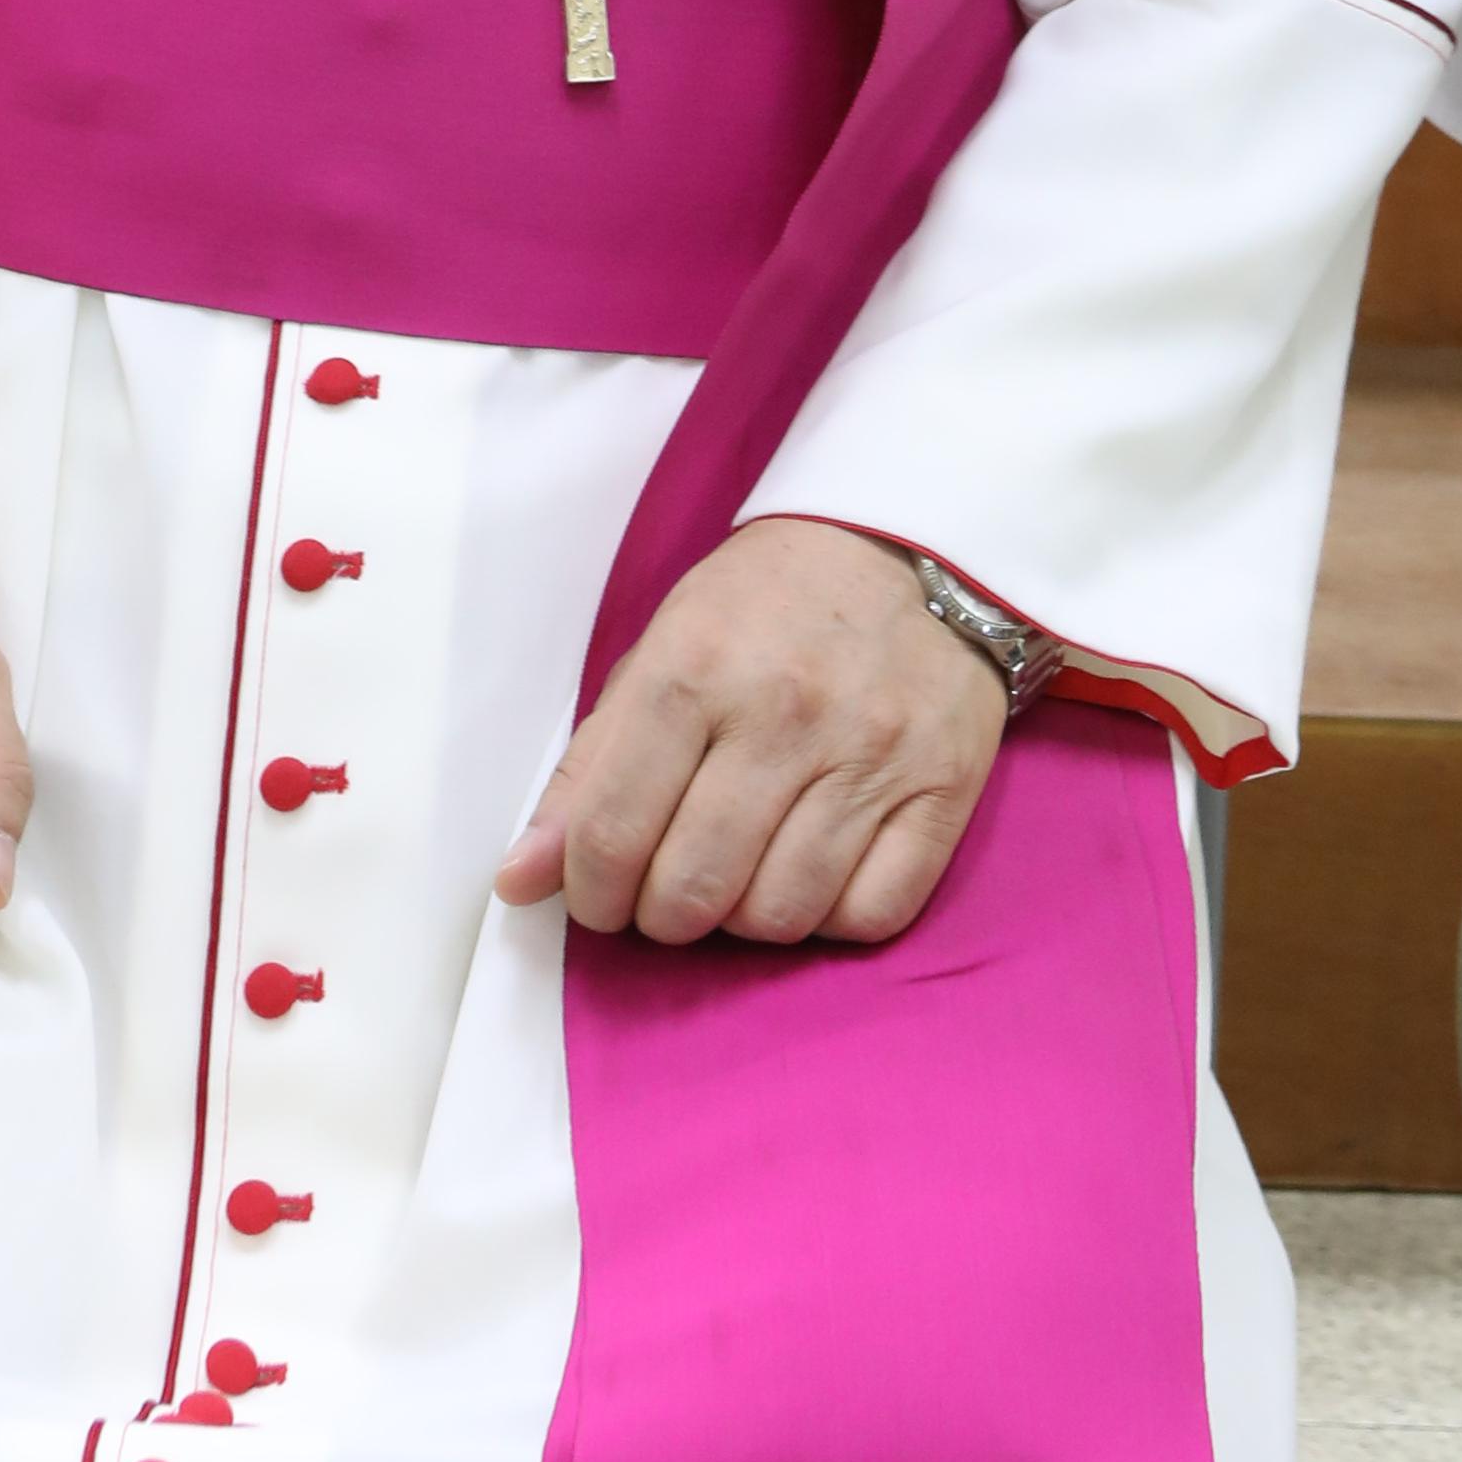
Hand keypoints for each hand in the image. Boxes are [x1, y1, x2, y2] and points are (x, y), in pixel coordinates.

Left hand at [494, 518, 1005, 951]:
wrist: (911, 542)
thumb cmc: (768, 605)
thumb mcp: (663, 650)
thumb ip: (588, 770)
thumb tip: (518, 883)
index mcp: (696, 666)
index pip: (611, 835)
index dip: (590, 892)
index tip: (601, 890)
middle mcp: (784, 712)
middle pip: (691, 891)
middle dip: (661, 914)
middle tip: (670, 885)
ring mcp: (872, 754)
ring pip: (777, 917)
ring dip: (743, 918)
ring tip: (743, 871)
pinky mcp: (943, 788)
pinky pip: (868, 917)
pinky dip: (829, 919)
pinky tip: (814, 872)